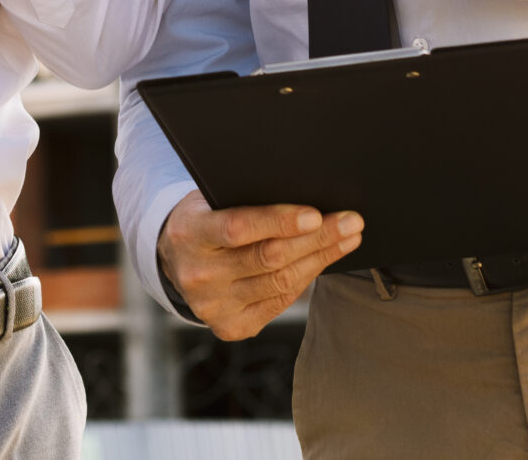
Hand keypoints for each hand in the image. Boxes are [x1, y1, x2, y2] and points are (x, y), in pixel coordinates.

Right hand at [158, 190, 363, 339]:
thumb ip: (246, 202)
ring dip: (320, 258)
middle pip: (269, 258)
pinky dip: (306, 279)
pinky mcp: (229, 326)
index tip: (316, 214)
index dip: (279, 221)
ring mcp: (213, 306)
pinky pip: (279, 302)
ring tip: (347, 238)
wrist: (176, 259)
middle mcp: (198, 274)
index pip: (238, 228)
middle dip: (317, 238)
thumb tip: (305, 202)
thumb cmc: (205, 218)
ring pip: (280, 282)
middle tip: (350, 222)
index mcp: (189, 234)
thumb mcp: (211, 200)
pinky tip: (323, 261)